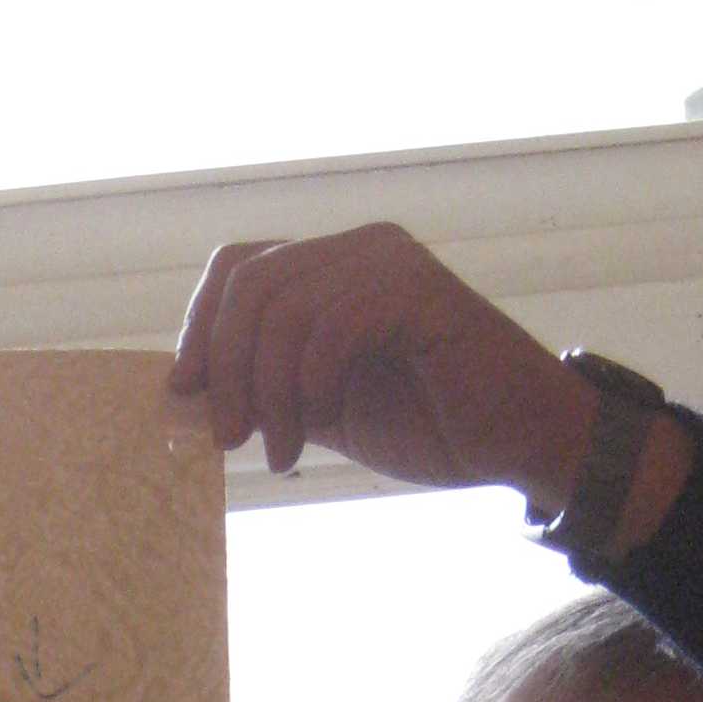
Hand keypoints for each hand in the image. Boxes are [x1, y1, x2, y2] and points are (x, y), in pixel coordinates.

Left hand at [172, 225, 598, 511]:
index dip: (199, 327)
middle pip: (250, 285)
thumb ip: (267, 388)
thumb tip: (189, 394)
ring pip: (284, 308)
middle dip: (226, 369)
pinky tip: (317, 427)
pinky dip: (309, 384)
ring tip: (279, 451)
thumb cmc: (427, 422)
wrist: (518, 439)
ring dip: (269, 392)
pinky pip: (332, 326)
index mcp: (332, 268)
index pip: (237, 268)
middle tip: (229, 440)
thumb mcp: (323, 408)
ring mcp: (389, 262)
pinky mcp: (417, 290)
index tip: (183, 394)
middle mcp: (358, 250)